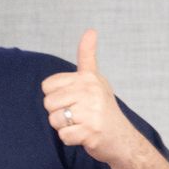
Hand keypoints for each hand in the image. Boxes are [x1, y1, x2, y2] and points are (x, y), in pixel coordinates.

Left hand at [41, 30, 145, 166]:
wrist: (121, 138)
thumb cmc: (102, 107)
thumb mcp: (96, 79)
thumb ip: (87, 56)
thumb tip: (91, 30)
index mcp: (88, 78)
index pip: (47, 86)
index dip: (55, 96)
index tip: (73, 99)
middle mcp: (91, 91)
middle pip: (48, 103)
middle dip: (58, 113)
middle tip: (78, 114)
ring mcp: (92, 111)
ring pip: (54, 120)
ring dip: (64, 126)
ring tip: (81, 123)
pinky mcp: (91, 131)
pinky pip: (63, 136)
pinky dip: (70, 139)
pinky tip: (84, 135)